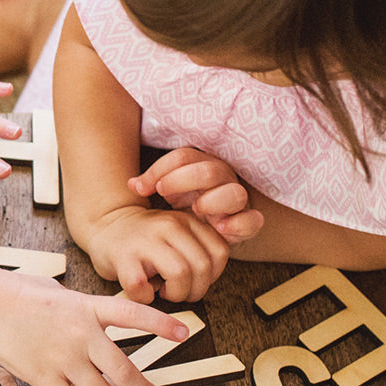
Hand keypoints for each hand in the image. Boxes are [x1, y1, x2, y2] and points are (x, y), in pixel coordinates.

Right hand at [0, 268, 188, 385]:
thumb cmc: (18, 293)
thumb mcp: (59, 292)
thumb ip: (83, 308)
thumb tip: (96, 316)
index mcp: (87, 308)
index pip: (132, 315)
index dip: (160, 323)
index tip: (184, 332)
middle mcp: (80, 335)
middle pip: (123, 369)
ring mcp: (62, 358)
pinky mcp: (43, 377)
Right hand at [83, 205, 231, 302]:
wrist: (107, 225)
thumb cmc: (146, 240)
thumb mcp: (178, 232)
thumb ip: (199, 246)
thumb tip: (211, 278)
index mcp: (187, 220)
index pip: (219, 252)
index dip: (212, 276)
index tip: (196, 280)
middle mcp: (169, 226)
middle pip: (202, 267)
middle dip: (195, 291)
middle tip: (180, 293)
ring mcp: (145, 241)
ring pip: (180, 274)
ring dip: (175, 294)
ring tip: (164, 292)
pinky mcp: (123, 258)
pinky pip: (143, 287)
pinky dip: (145, 297)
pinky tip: (143, 292)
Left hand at [130, 147, 263, 244]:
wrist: (207, 229)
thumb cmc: (185, 206)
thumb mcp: (167, 192)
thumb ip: (151, 184)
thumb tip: (131, 184)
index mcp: (201, 166)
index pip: (184, 156)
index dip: (160, 169)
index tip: (140, 187)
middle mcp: (222, 179)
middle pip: (209, 170)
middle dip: (182, 180)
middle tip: (163, 193)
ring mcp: (236, 201)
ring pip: (234, 193)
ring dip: (213, 201)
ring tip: (196, 210)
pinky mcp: (247, 222)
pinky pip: (253, 221)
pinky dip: (239, 224)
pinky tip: (219, 229)